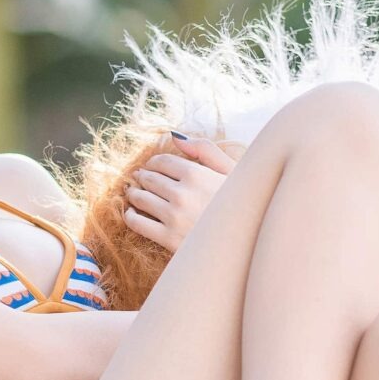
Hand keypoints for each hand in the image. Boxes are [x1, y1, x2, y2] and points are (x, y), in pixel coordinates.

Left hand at [122, 133, 236, 252]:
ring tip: (134, 194)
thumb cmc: (242, 204)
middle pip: (149, 178)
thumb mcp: (231, 171)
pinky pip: (137, 223)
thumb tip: (175, 136)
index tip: (151, 167)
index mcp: (197, 174)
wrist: (247, 243)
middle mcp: (182, 193)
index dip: (153, 163)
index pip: (162, 162)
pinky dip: (131, 216)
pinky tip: (133, 214)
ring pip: (140, 198)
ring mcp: (174, 216)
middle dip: (143, 177)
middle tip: (140, 180)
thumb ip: (205, 149)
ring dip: (134, 194)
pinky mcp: (168, 239)